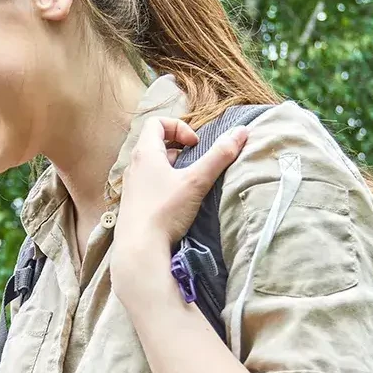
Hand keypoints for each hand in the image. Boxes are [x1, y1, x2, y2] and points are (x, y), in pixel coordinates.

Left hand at [112, 117, 248, 254]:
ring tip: (189, 183)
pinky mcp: (133, 206)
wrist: (139, 249)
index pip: (156, 123)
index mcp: (144, 153)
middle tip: (195, 162)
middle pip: (154, 144)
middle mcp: (133, 166)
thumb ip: (219, 156)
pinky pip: (149, 185)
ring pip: (152, 166)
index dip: (179, 126)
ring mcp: (131, 187)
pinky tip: (177, 203)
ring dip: (172, 168)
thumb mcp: (196, 181)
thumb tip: (242, 131)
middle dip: (178, 148)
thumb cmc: (164, 211)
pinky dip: (165, 186)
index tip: (195, 145)